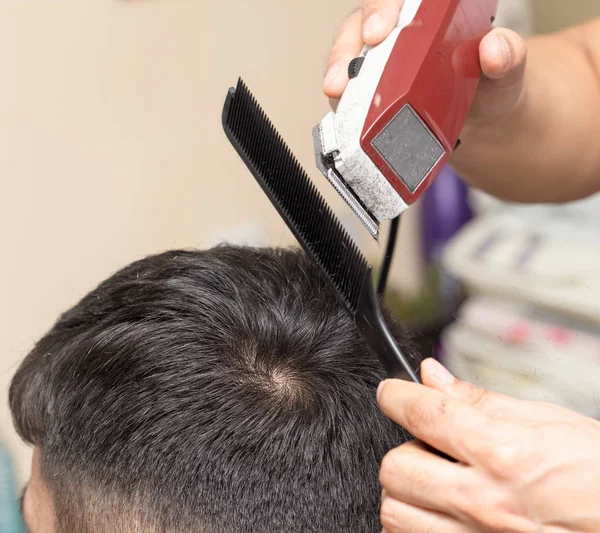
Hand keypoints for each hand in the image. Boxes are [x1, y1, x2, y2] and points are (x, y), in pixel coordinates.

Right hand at [324, 0, 526, 120]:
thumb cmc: (491, 88)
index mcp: (433, 12)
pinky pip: (347, 86)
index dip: (383, 7)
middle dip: (350, 43)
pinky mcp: (369, 87)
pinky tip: (340, 108)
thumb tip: (494, 49)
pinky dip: (341, 99)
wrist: (482, 123)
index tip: (379, 31)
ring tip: (337, 92)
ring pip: (348, 51)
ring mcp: (381, 58)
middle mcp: (401, 29)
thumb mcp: (506, 73)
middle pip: (363, 21)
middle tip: (349, 70)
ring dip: (339, 70)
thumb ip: (508, 58)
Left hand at [376, 358, 599, 532]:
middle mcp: (485, 502)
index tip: (392, 392)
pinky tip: (442, 513)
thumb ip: (479, 401)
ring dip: (407, 491)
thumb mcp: (547, 422)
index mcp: (503, 453)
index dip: (396, 395)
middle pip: (395, 467)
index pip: (422, 414)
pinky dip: (417, 525)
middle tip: (429, 447)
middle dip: (404, 448)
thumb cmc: (598, 475)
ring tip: (437, 482)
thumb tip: (431, 376)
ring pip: (396, 513)